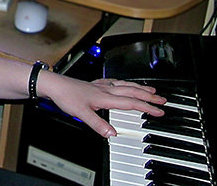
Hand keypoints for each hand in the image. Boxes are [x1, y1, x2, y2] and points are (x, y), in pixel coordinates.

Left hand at [38, 72, 165, 137]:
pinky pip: (114, 82)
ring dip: (139, 87)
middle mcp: (105, 89)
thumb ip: (98, 124)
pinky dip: (123, 83)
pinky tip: (122, 83)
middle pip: (132, 91)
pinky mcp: (94, 84)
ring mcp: (100, 86)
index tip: (159, 111)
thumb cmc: (66, 96)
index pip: (131, 102)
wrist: (54, 84)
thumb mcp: (81, 114)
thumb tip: (112, 134)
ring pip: (124, 85)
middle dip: (148, 96)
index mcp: (105, 97)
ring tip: (150, 89)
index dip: (147, 107)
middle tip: (162, 99)